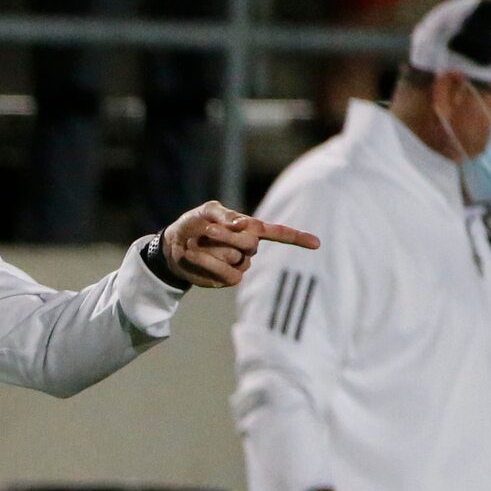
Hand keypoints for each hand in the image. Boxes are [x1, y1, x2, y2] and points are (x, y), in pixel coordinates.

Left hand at [159, 202, 319, 287]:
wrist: (173, 244)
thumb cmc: (194, 224)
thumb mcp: (207, 211)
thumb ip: (225, 215)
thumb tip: (243, 224)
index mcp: (250, 229)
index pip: (279, 233)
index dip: (297, 237)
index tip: (316, 244)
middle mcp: (249, 248)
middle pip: (252, 243)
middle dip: (228, 235)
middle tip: (207, 229)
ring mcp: (240, 265)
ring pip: (236, 258)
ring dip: (213, 248)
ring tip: (195, 242)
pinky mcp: (227, 279)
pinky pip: (227, 273)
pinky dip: (208, 263)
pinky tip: (193, 254)